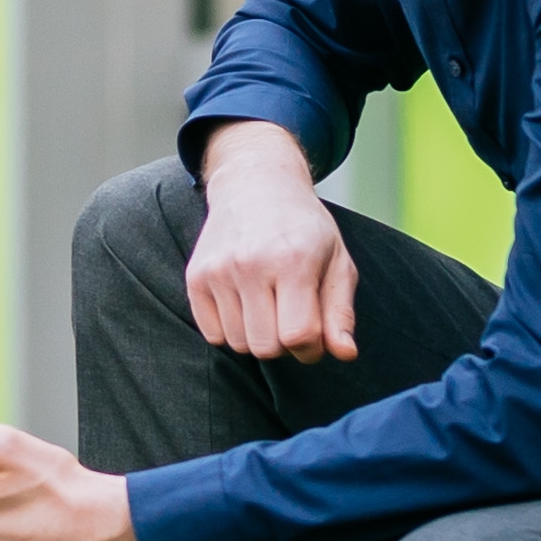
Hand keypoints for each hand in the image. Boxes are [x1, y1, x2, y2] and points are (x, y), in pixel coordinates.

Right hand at [189, 119, 359, 361]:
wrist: (255, 185)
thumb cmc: (303, 228)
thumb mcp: (337, 261)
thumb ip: (340, 311)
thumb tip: (344, 354)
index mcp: (293, 261)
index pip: (299, 335)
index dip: (312, 348)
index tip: (316, 335)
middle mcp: (250, 264)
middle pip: (266, 346)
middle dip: (285, 345)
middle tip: (291, 319)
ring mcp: (218, 270)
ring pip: (238, 344)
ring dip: (257, 337)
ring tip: (268, 308)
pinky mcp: (195, 276)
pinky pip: (212, 335)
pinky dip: (231, 331)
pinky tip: (244, 305)